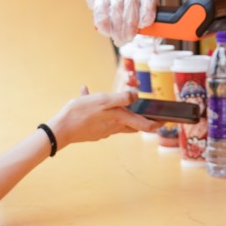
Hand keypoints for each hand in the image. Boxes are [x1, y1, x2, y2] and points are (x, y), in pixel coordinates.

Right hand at [45, 86, 159, 150]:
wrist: (60, 129)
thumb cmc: (82, 113)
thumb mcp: (103, 100)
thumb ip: (121, 98)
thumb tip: (136, 96)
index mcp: (119, 119)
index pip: (143, 124)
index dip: (155, 123)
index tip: (164, 123)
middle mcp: (113, 127)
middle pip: (132, 125)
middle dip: (141, 121)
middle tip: (150, 118)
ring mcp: (102, 130)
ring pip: (116, 121)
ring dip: (118, 113)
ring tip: (114, 101)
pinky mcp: (92, 130)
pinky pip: (99, 119)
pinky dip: (98, 110)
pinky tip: (85, 94)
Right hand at [84, 0, 157, 44]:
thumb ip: (149, 14)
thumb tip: (154, 36)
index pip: (148, 4)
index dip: (146, 18)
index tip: (143, 26)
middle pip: (130, 15)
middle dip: (129, 32)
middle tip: (127, 39)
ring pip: (115, 16)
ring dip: (117, 32)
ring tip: (118, 39)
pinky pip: (101, 15)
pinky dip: (104, 27)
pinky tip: (108, 31)